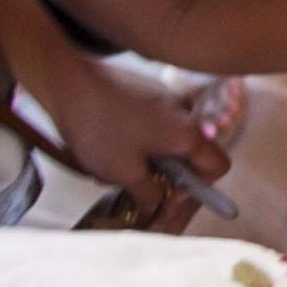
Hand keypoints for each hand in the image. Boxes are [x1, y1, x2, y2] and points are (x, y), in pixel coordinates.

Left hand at [39, 55, 232, 207]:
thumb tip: (157, 204)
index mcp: (187, 134)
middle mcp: (183, 112)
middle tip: (133, 184)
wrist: (69, 81)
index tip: (168, 194)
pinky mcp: (143, 90)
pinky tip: (103, 143)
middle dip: (162, 175)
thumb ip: (148, 194)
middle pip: (188, 154)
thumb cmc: (101, 129)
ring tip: (108, 165)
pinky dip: (134, 138)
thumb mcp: (124, 172)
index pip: (218, 166)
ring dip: (143, 158)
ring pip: (164, 139)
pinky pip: (149, 123)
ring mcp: (163, 98)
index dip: (199, 188)